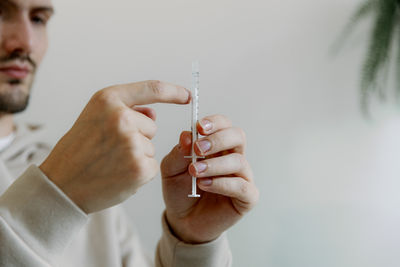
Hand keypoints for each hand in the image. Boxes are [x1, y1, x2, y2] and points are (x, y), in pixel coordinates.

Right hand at [39, 81, 189, 213]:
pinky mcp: (140, 167)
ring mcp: (132, 143)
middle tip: (110, 149)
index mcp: (108, 100)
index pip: (152, 89)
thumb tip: (153, 114)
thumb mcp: (94, 118)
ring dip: (138, 156)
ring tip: (110, 163)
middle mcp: (122, 118)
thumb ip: (126, 111)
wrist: (62, 185)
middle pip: (151, 127)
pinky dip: (139, 172)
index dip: (173, 92)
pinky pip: (152, 166)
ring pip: (151, 147)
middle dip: (138, 137)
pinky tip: (118, 175)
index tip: (187, 96)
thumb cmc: (79, 150)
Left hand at [161, 115, 258, 242]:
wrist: (183, 221)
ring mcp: (242, 176)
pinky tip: (205, 185)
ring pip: (239, 161)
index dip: (215, 123)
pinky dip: (222, 184)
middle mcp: (233, 157)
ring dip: (215, 164)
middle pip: (237, 136)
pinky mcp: (247, 197)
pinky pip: (242, 186)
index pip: (224, 124)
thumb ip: (178, 152)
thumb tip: (187, 135)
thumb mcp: (171, 169)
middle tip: (198, 149)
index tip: (199, 127)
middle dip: (218, 140)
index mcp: (217, 146)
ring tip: (195, 172)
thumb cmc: (180, 191)